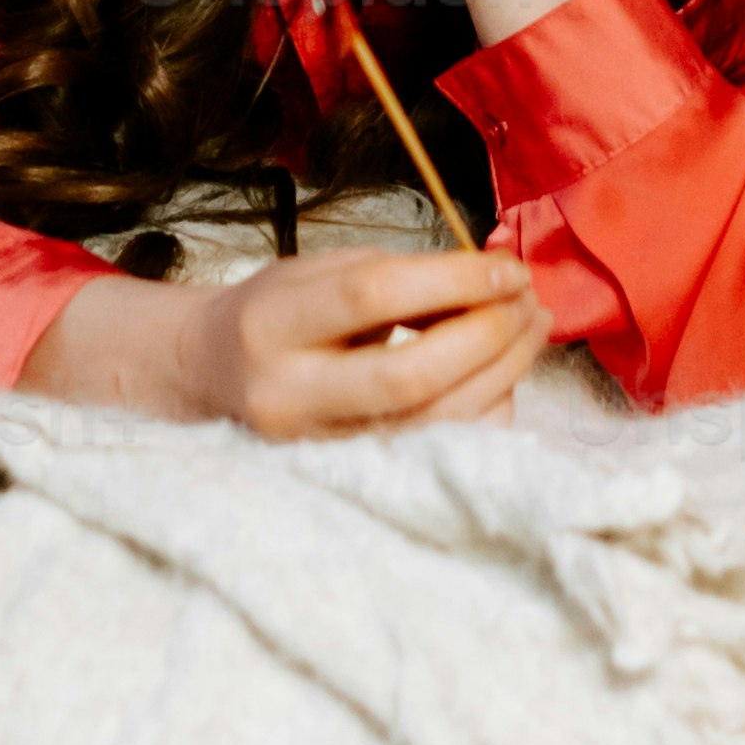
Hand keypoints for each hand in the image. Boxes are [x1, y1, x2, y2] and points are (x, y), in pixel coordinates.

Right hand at [25, 242, 547, 440]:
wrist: (212, 377)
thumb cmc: (276, 312)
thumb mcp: (316, 273)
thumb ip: (393, 277)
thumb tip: (489, 282)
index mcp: (272, 327)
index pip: (373, 298)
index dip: (453, 281)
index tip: (508, 267)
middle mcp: (290, 398)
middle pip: (410, 377)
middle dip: (488, 336)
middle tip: (529, 301)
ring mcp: (320, 450)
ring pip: (434, 425)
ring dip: (503, 374)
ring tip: (532, 328)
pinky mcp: (351, 477)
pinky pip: (438, 452)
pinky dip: (484, 410)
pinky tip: (501, 373)